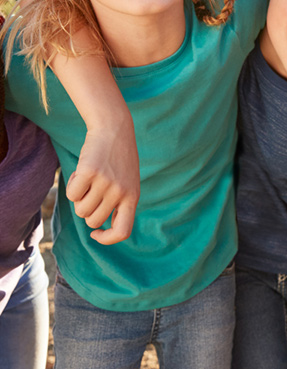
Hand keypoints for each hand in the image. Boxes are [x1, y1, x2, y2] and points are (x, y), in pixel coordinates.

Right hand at [68, 118, 139, 244]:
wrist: (115, 129)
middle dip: (87, 210)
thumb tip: (97, 226)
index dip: (107, 238)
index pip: (122, 232)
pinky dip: (71, 185)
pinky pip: (71, 194)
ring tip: (88, 180)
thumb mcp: (127, 182)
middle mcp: (121, 192)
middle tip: (91, 191)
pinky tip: (81, 173)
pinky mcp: (89, 172)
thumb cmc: (118, 159)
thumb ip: (118, 203)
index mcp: (133, 197)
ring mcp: (105, 183)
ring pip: (80, 209)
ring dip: (79, 197)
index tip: (96, 233)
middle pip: (92, 220)